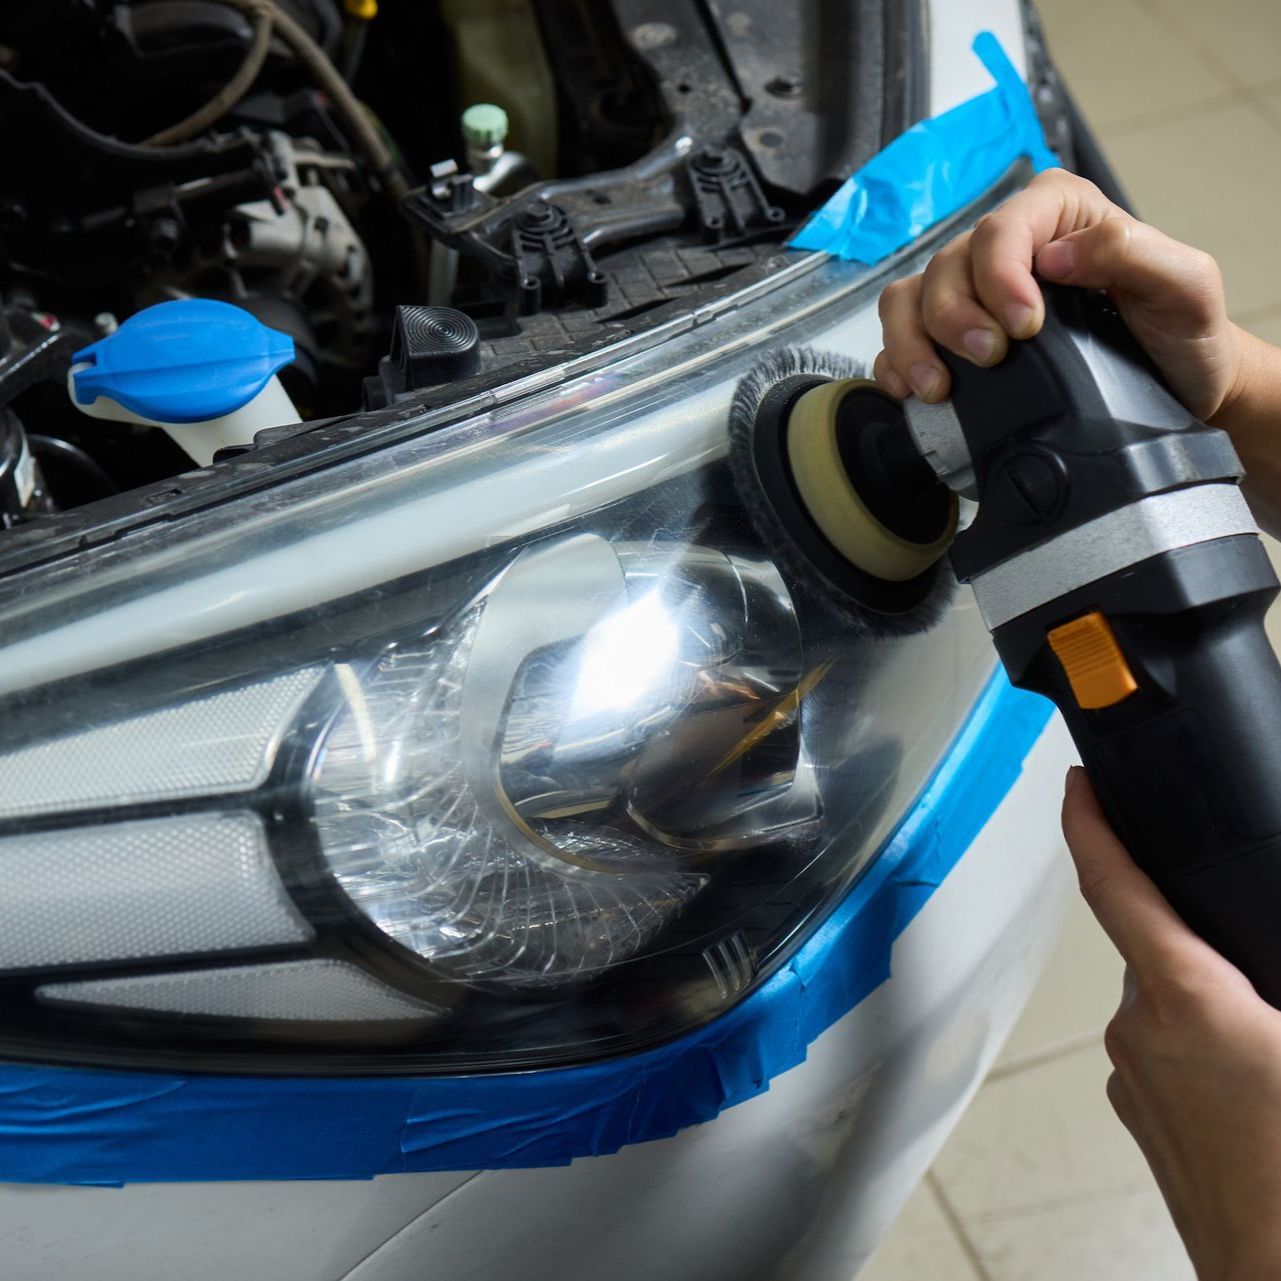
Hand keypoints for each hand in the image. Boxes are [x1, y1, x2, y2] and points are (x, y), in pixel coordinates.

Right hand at [874, 166, 1280, 536]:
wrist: (1176, 393)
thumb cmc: (1182, 335)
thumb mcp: (1187, 284)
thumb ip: (1131, 252)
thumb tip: (1056, 254)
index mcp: (1059, 215)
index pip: (1002, 228)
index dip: (999, 276)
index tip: (1024, 327)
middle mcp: (1009, 249)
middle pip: (946, 267)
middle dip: (955, 317)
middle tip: (990, 358)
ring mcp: (976, 297)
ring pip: (910, 299)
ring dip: (913, 343)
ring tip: (939, 386)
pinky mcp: (955, 342)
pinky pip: (900, 341)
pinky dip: (896, 366)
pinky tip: (916, 391)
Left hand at [1062, 765, 1280, 1280]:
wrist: (1278, 1277)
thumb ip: (1277, 979)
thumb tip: (1267, 973)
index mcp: (1186, 1000)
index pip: (1116, 887)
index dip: (1090, 825)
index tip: (1076, 784)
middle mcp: (1142, 1032)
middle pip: (1161, 950)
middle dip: (1205, 944)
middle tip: (1262, 976)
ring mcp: (1136, 1079)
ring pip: (1170, 1005)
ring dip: (1213, 1004)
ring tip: (1274, 1039)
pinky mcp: (1143, 1120)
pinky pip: (1169, 1054)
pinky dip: (1205, 1049)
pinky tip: (1261, 1088)